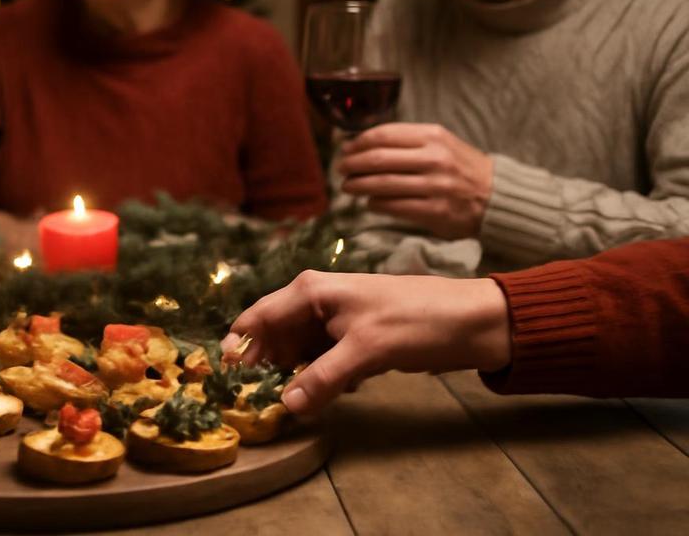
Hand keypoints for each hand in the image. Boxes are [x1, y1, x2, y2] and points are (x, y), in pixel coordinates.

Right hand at [223, 270, 510, 415]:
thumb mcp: (366, 351)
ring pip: (298, 352)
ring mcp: (335, 321)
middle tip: (256, 400)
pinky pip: (322, 361)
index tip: (224, 377)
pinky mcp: (354, 339)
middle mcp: (316, 302)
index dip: (238, 346)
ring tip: (293, 403)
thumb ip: (322, 378)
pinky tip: (338, 392)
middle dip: (264, 367)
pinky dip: (322, 378)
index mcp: (310, 292)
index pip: (258, 318)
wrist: (473, 321)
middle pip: (273, 337)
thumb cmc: (416, 320)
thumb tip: (286, 405)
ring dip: (295, 375)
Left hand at [336, 123, 492, 238]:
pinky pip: (394, 206)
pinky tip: (370, 203)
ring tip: (348, 187)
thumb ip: (408, 141)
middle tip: (341, 170)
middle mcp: (434, 158)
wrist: (498, 196)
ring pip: (382, 184)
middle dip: (352, 165)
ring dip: (358, 186)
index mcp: (433, 136)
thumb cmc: (461, 167)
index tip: (346, 150)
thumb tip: (362, 144)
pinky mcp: (436, 211)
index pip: (383, 135)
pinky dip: (375, 204)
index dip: (358, 143)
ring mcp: (436, 185)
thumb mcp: (441, 143)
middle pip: (378, 159)